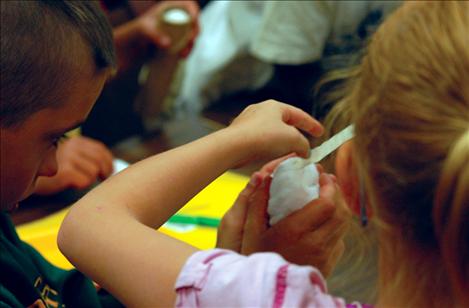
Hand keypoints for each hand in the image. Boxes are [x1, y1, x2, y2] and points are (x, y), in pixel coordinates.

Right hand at [34, 136, 113, 194]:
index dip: (108, 162)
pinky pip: (85, 181)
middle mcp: (72, 146)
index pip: (101, 150)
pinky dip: (82, 185)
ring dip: (90, 179)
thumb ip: (86, 157)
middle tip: (102, 179)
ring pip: (94, 171)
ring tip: (79, 181)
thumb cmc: (51, 169)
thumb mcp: (69, 156)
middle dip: (105, 171)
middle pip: (100, 161)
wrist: (27, 176)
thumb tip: (111, 168)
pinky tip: (73, 184)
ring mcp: (68, 158)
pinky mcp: (64, 171)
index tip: (109, 172)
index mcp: (76, 141)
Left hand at [133, 1, 199, 54]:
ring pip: (192, 35)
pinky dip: (187, 50)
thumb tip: (167, 44)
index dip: (194, 10)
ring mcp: (179, 29)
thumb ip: (153, 35)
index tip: (194, 19)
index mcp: (170, 7)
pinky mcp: (179, 40)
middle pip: (193, 21)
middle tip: (191, 40)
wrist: (136, 42)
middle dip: (195, 30)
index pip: (187, 4)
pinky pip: (187, 44)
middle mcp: (177, 17)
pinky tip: (181, 56)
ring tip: (183, 53)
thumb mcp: (143, 29)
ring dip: (191, 44)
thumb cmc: (139, 30)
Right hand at [217, 158, 348, 276]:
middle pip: (341, 212)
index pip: (327, 204)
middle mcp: (315, 244)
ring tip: (327, 196)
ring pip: (343, 225)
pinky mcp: (328, 264)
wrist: (267, 288)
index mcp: (296, 231)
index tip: (321, 175)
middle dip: (337, 192)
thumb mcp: (251, 228)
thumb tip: (265, 175)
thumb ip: (258, 200)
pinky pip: (339, 239)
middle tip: (326, 182)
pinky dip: (336, 225)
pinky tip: (324, 219)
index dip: (329, 186)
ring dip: (339, 207)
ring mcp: (324, 256)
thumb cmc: (255, 256)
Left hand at [227, 100, 323, 165]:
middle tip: (304, 145)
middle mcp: (260, 111)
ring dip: (282, 143)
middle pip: (284, 123)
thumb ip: (304, 145)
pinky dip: (269, 148)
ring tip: (289, 153)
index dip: (311, 125)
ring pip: (271, 133)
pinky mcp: (240, 135)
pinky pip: (260, 141)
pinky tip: (271, 157)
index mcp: (274, 106)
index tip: (320, 133)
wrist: (233, 146)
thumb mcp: (293, 140)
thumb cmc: (263, 137)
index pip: (298, 115)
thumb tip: (305, 151)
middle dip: (296, 134)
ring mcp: (248, 122)